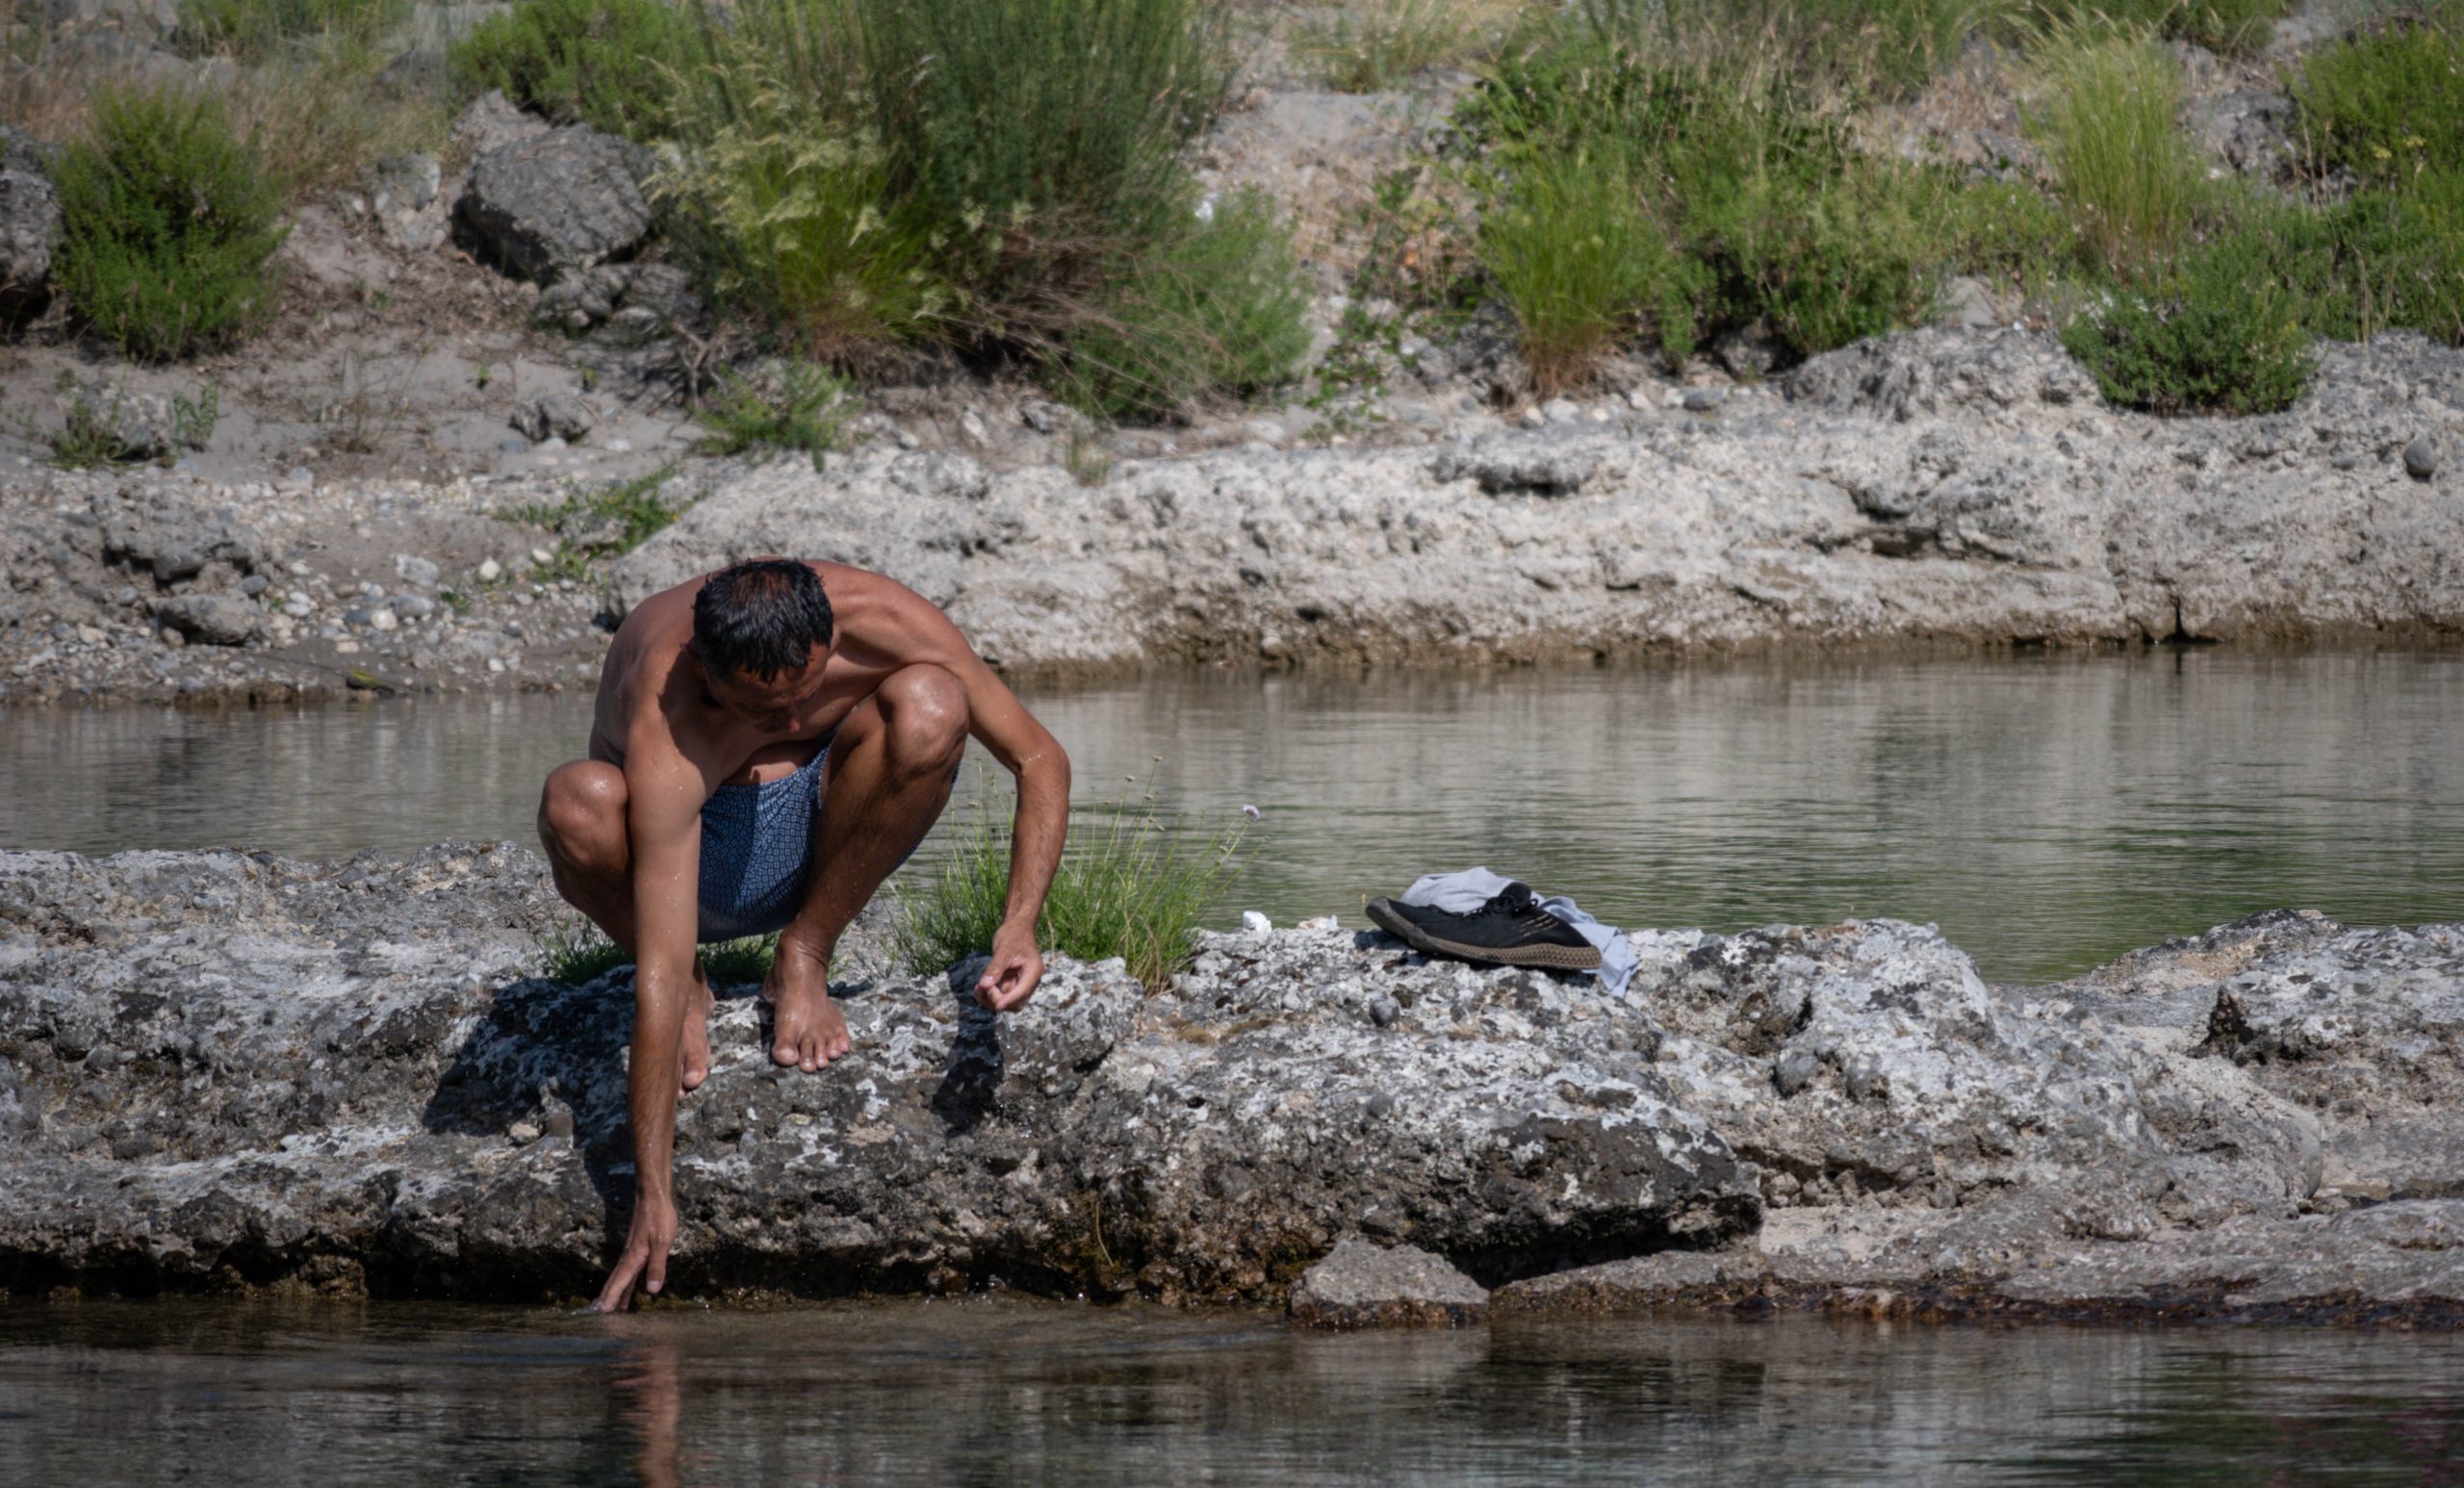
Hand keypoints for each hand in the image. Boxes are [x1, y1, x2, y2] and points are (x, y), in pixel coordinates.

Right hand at [593, 1190, 676, 1311]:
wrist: (653, 1197)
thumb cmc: (659, 1217)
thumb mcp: (662, 1242)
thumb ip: (657, 1266)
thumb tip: (652, 1290)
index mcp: (633, 1258)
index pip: (620, 1283)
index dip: (612, 1298)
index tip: (602, 1312)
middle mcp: (629, 1257)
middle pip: (616, 1281)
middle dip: (608, 1298)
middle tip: (600, 1315)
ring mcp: (632, 1252)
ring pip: (620, 1276)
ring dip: (616, 1292)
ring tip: (613, 1308)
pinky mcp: (637, 1247)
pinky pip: (627, 1270)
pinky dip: (623, 1281)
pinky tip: (627, 1284)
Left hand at [976, 923, 1044, 1011]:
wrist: (1016, 927)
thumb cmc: (1013, 934)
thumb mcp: (1003, 949)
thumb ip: (995, 968)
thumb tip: (985, 986)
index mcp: (1033, 971)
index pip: (1023, 991)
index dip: (1010, 1000)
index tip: (996, 1005)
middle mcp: (1029, 981)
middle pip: (1016, 1003)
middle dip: (997, 1000)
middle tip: (981, 988)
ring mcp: (1020, 983)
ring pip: (1007, 1002)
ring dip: (991, 1000)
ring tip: (977, 989)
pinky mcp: (1011, 983)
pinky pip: (1000, 996)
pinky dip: (989, 995)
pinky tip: (979, 988)